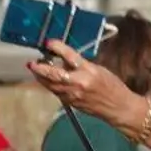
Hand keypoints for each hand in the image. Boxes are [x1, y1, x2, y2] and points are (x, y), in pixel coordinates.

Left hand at [27, 40, 142, 131]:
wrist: (119, 107)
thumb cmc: (112, 86)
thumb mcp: (99, 70)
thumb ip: (81, 65)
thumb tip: (64, 60)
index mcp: (89, 71)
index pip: (70, 56)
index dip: (58, 48)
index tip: (49, 42)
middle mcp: (79, 82)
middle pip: (54, 74)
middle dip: (40, 68)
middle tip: (32, 63)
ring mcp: (73, 94)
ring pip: (51, 85)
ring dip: (41, 77)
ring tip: (36, 70)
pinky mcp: (71, 103)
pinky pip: (56, 92)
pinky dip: (49, 85)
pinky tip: (47, 81)